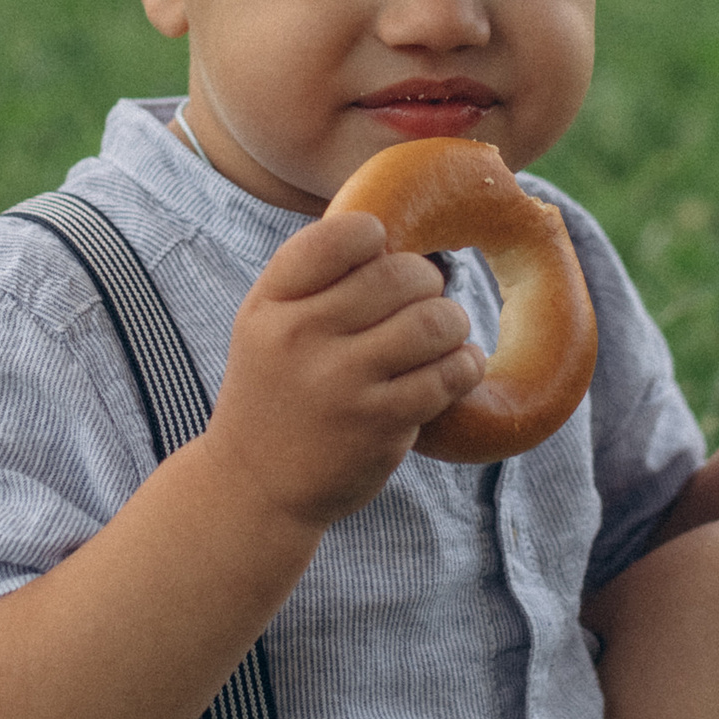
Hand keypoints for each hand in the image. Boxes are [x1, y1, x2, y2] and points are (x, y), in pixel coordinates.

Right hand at [206, 211, 485, 531]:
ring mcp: (342, 382)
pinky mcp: (380, 423)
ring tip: (444, 334)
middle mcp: (301, 338)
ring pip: (433, 322)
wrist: (254, 486)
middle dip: (426, 282)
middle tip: (424, 299)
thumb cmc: (274, 392)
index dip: (374, 234)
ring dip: (452, 323)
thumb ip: (313, 281)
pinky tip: (456, 367)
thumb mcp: (265, 326)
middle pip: (398, 274)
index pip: (336, 238)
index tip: (383, 251)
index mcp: (270, 305)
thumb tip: (392, 232)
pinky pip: (448, 375)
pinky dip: (464, 365)